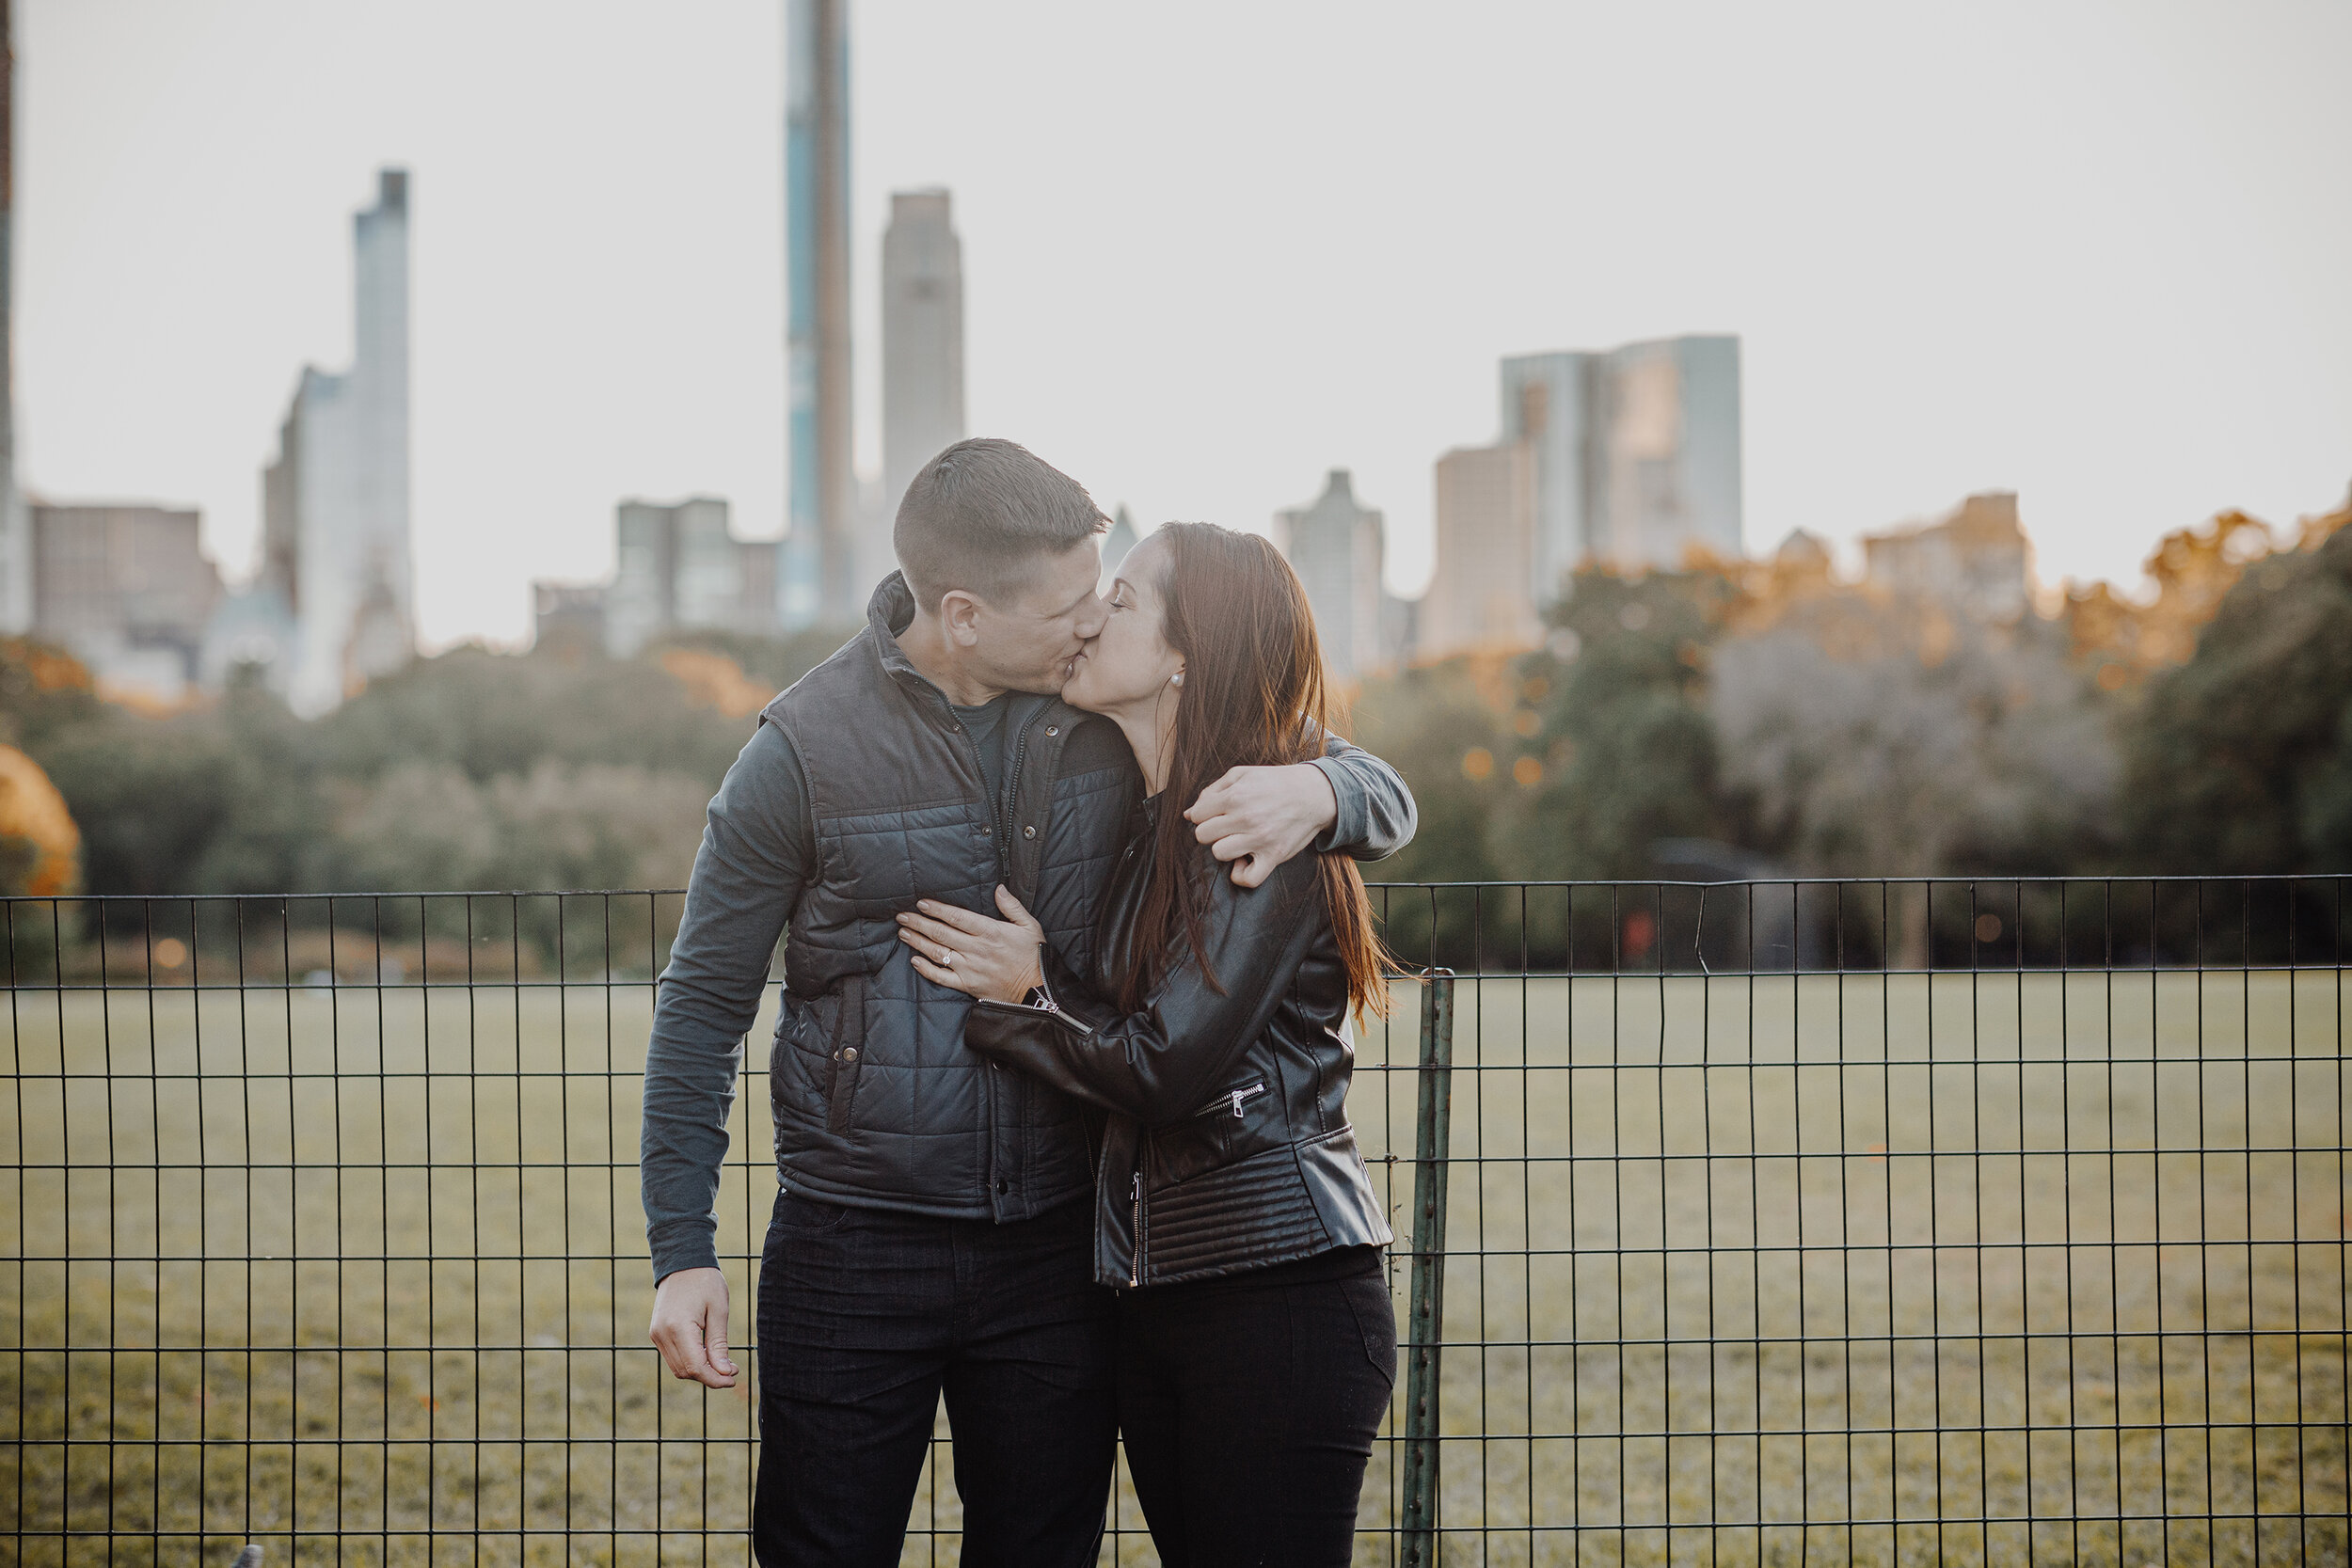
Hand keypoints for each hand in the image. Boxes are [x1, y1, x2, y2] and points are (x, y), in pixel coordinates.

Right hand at [648, 1266, 736, 1388]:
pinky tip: (707, 1354)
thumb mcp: (719, 1311)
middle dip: (709, 1376)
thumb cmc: (705, 1282)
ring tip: (722, 1363)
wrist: (682, 1262)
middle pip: (685, 1371)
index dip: (715, 1378)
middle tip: (732, 1370)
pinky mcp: (656, 1333)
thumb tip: (725, 1372)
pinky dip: (689, 1361)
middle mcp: (662, 1334)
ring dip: (699, 1370)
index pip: (695, 1367)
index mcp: (678, 1327)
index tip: (733, 1377)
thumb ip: (719, 1344)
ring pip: (678, 1367)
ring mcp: (656, 1334)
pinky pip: (673, 1357)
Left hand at [896, 886, 1045, 1003]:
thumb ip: (1012, 906)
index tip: (922, 903)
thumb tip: (999, 888)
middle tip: (902, 916)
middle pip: (941, 933)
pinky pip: (942, 977)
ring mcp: (970, 968)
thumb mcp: (1029, 926)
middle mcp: (976, 949)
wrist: (1037, 991)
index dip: (937, 910)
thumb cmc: (1034, 956)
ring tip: (903, 932)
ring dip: (918, 942)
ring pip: (938, 953)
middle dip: (919, 923)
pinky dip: (926, 969)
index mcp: (991, 932)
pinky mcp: (968, 985)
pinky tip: (915, 961)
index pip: (957, 917)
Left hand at [1184, 763, 1337, 887]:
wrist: (1313, 793)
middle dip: (1211, 830)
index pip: (1197, 815)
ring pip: (1219, 854)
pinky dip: (1241, 874)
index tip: (1217, 813)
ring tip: (1238, 840)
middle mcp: (1245, 818)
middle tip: (1228, 826)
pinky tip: (1244, 861)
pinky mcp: (1274, 856)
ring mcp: (1260, 839)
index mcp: (1235, 796)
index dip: (1204, 815)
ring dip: (1225, 848)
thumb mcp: (1242, 774)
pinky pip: (1247, 878)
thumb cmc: (1275, 782)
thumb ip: (1212, 790)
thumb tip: (1189, 814)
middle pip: (1203, 836)